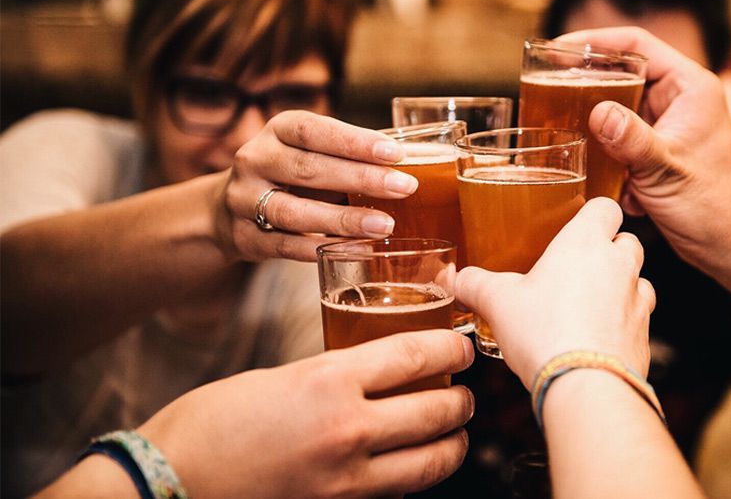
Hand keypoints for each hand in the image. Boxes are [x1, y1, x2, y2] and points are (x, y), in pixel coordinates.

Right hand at [139, 330, 474, 498]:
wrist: (166, 483)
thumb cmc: (212, 422)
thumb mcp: (281, 377)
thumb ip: (334, 375)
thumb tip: (377, 374)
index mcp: (329, 380)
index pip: (415, 354)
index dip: (450, 347)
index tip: (461, 344)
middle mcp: (347, 429)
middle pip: (436, 410)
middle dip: (462, 400)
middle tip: (465, 391)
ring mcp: (345, 479)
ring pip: (430, 462)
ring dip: (452, 444)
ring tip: (454, 431)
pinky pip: (396, 492)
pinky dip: (417, 477)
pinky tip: (415, 465)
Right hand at [213, 110, 419, 261]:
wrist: (228, 210)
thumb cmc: (291, 176)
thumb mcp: (311, 153)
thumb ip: (351, 155)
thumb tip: (418, 158)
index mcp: (279, 131)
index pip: (316, 130)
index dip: (355, 141)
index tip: (396, 153)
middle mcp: (255, 160)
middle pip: (309, 169)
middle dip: (361, 179)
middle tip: (405, 188)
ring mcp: (244, 200)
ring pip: (296, 211)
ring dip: (344, 220)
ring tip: (385, 225)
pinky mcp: (244, 237)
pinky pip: (286, 246)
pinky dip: (322, 249)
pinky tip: (357, 250)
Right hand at [453, 198, 653, 386]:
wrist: (585, 386)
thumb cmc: (543, 332)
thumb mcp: (498, 302)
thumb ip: (475, 284)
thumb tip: (457, 279)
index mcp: (585, 243)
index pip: (606, 207)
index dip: (594, 214)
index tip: (579, 225)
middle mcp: (619, 265)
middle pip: (628, 241)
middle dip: (609, 250)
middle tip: (578, 268)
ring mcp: (637, 300)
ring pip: (639, 280)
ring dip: (621, 287)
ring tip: (590, 305)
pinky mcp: (644, 335)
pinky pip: (639, 319)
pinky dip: (624, 323)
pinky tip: (599, 338)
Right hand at [553, 27, 730, 269]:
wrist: (729, 245)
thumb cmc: (712, 206)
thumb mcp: (667, 169)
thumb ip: (632, 140)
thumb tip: (598, 112)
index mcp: (690, 87)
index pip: (638, 44)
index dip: (595, 41)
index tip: (558, 49)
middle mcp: (678, 97)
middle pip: (622, 72)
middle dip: (586, 83)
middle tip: (547, 87)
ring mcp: (666, 122)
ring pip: (617, 105)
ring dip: (593, 122)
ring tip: (562, 129)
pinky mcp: (655, 147)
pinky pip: (619, 135)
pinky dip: (605, 151)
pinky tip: (600, 175)